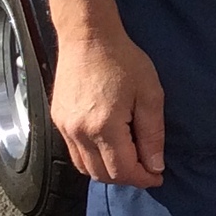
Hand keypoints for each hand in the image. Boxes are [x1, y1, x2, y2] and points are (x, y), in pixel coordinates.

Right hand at [43, 0, 166, 186]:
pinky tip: (109, 147)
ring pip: (85, 168)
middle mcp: (79, 133)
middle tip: (147, 169)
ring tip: (130, 160)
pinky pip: (74, 153)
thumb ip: (152, 134)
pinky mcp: (57, 121)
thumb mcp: (149, 94)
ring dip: (108, 171)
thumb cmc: (123, 60)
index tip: (158, 176)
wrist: (87, 37)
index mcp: (103, 127)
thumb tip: (155, 166)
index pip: (122, 170)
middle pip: (102, 175)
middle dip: (127, 178)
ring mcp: (64, 128)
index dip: (143, 178)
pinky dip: (92, 159)